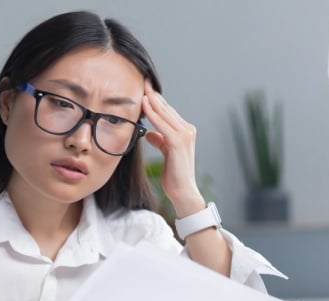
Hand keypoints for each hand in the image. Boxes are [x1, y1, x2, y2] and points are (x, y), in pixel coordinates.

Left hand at [141, 80, 205, 216]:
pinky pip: (163, 124)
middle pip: (166, 108)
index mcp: (185, 131)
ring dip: (152, 99)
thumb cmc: (174, 175)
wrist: (183, 192)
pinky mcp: (179, 142)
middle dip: (153, 94)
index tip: (144, 87)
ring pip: (165, 113)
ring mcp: (185, 135)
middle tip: (141, 80)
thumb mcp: (165, 153)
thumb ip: (160, 141)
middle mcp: (187, 130)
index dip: (155, 99)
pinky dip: (153, 113)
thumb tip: (149, 133)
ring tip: (141, 87)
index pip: (167, 111)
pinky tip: (144, 104)